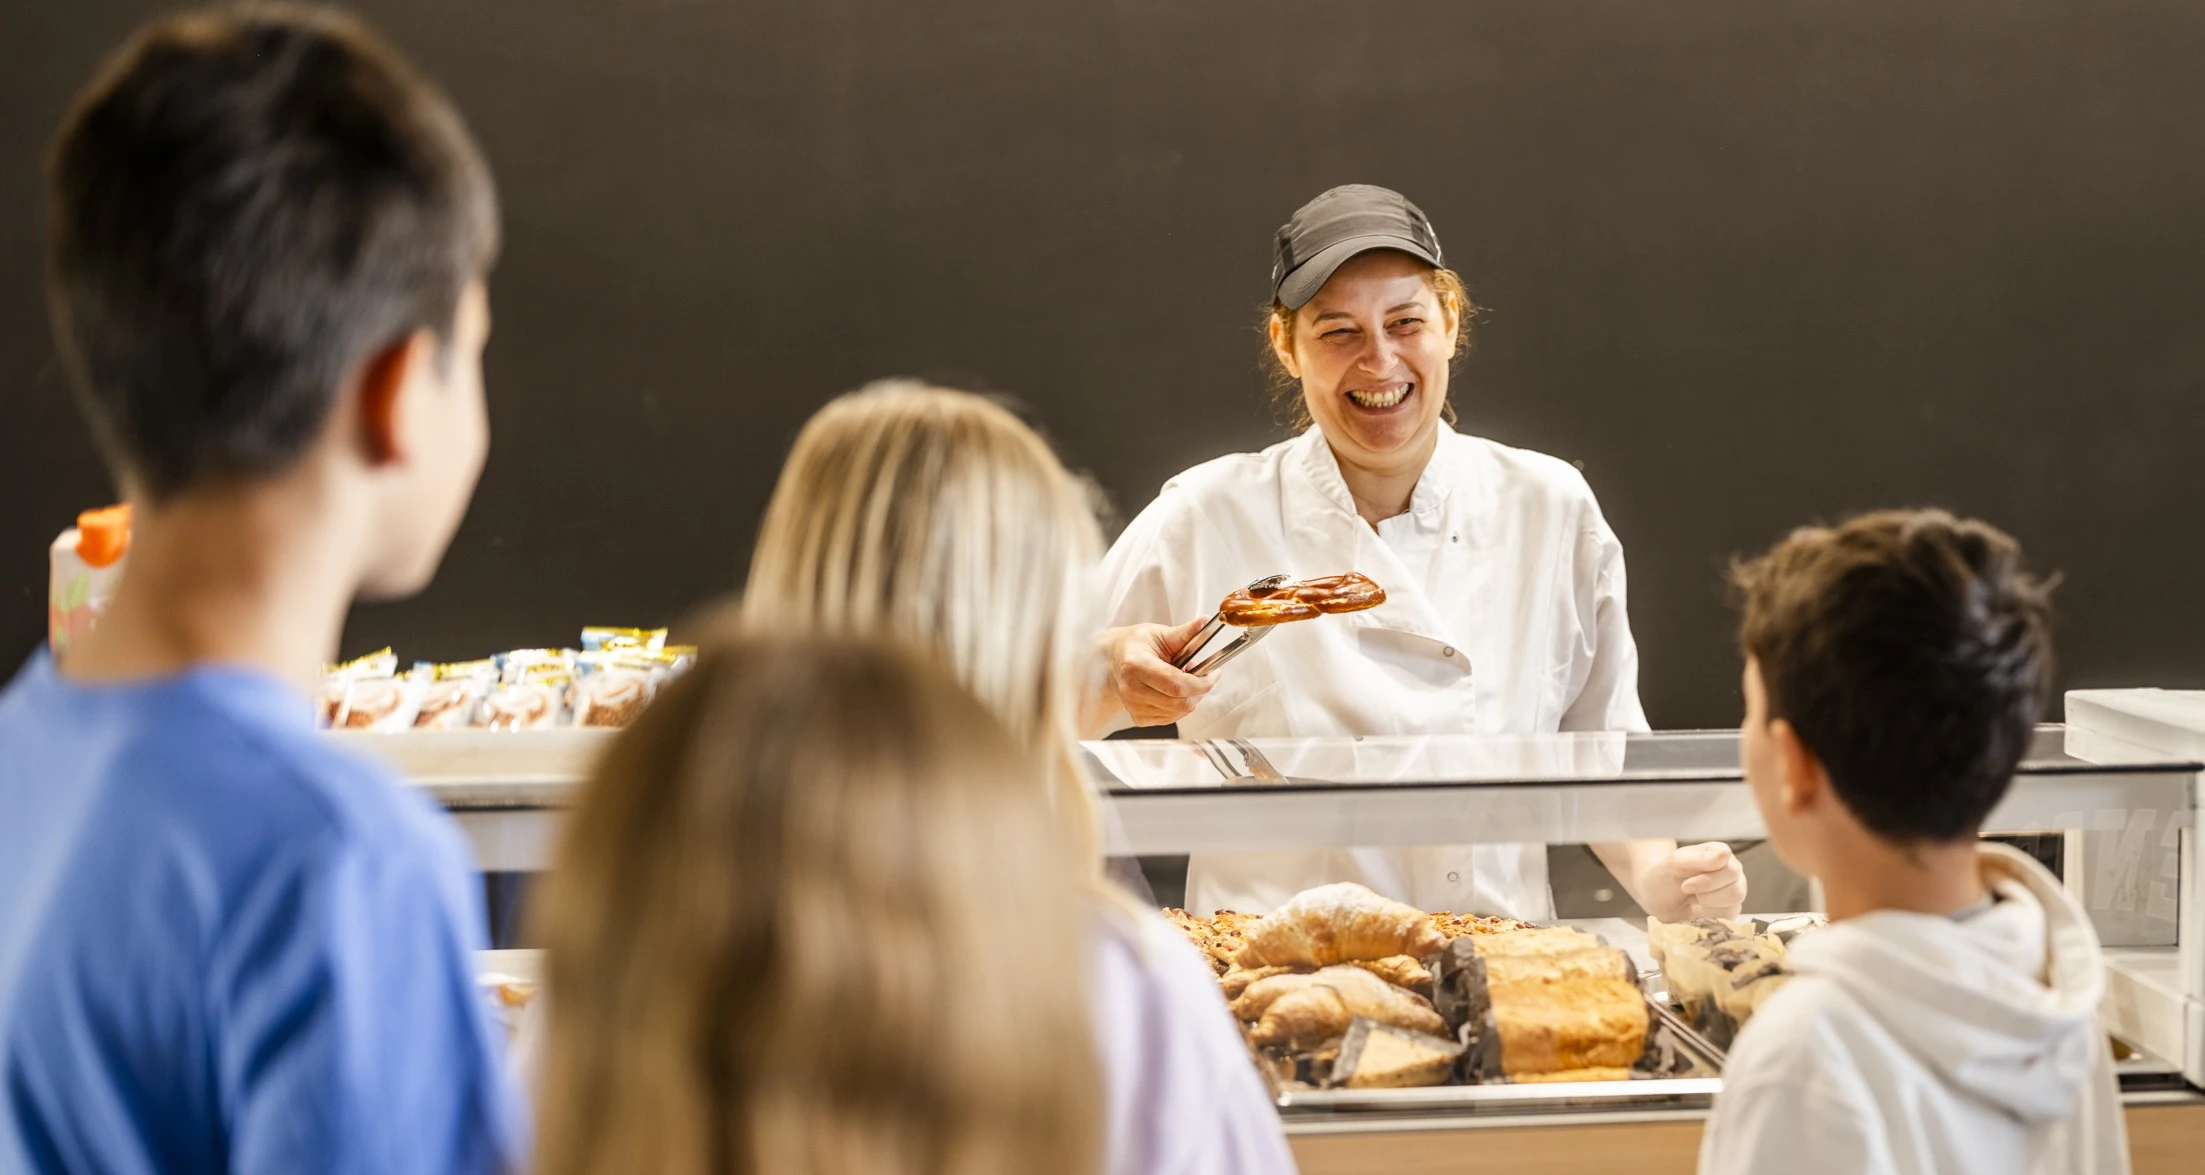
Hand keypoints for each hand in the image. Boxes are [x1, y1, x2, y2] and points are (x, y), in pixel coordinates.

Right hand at [1097, 618, 1217, 727]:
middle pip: (1180, 703)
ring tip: (1185, 679)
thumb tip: (1204, 621)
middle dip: (1200, 691)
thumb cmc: (1136, 645)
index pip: (1177, 685)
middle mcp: (1132, 690)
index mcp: (1136, 666)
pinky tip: (1175, 691)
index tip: (1214, 673)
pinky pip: (1171, 718)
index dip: (1202, 683)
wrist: (1113, 661)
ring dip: (1190, 698)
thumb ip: (1184, 632)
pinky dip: (1180, 705)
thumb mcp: (1158, 633)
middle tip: (1203, 676)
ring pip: (1179, 712)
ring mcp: (1134, 707)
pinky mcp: (1139, 718)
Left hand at [1634, 841, 1747, 921]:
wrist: (1655, 898)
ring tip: (1691, 898)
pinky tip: (1696, 907)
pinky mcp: (1729, 910)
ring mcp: (1733, 891)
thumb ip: (1699, 857)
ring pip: (1733, 905)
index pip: (1731, 870)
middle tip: (1686, 890)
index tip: (1686, 884)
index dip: (1709, 881)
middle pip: (1736, 890)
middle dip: (1705, 895)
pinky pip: (1728, 918)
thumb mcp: (1675, 863)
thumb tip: (1725, 854)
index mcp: (1720, 854)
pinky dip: (1707, 915)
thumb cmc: (1665, 876)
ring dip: (1706, 905)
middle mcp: (1731, 872)